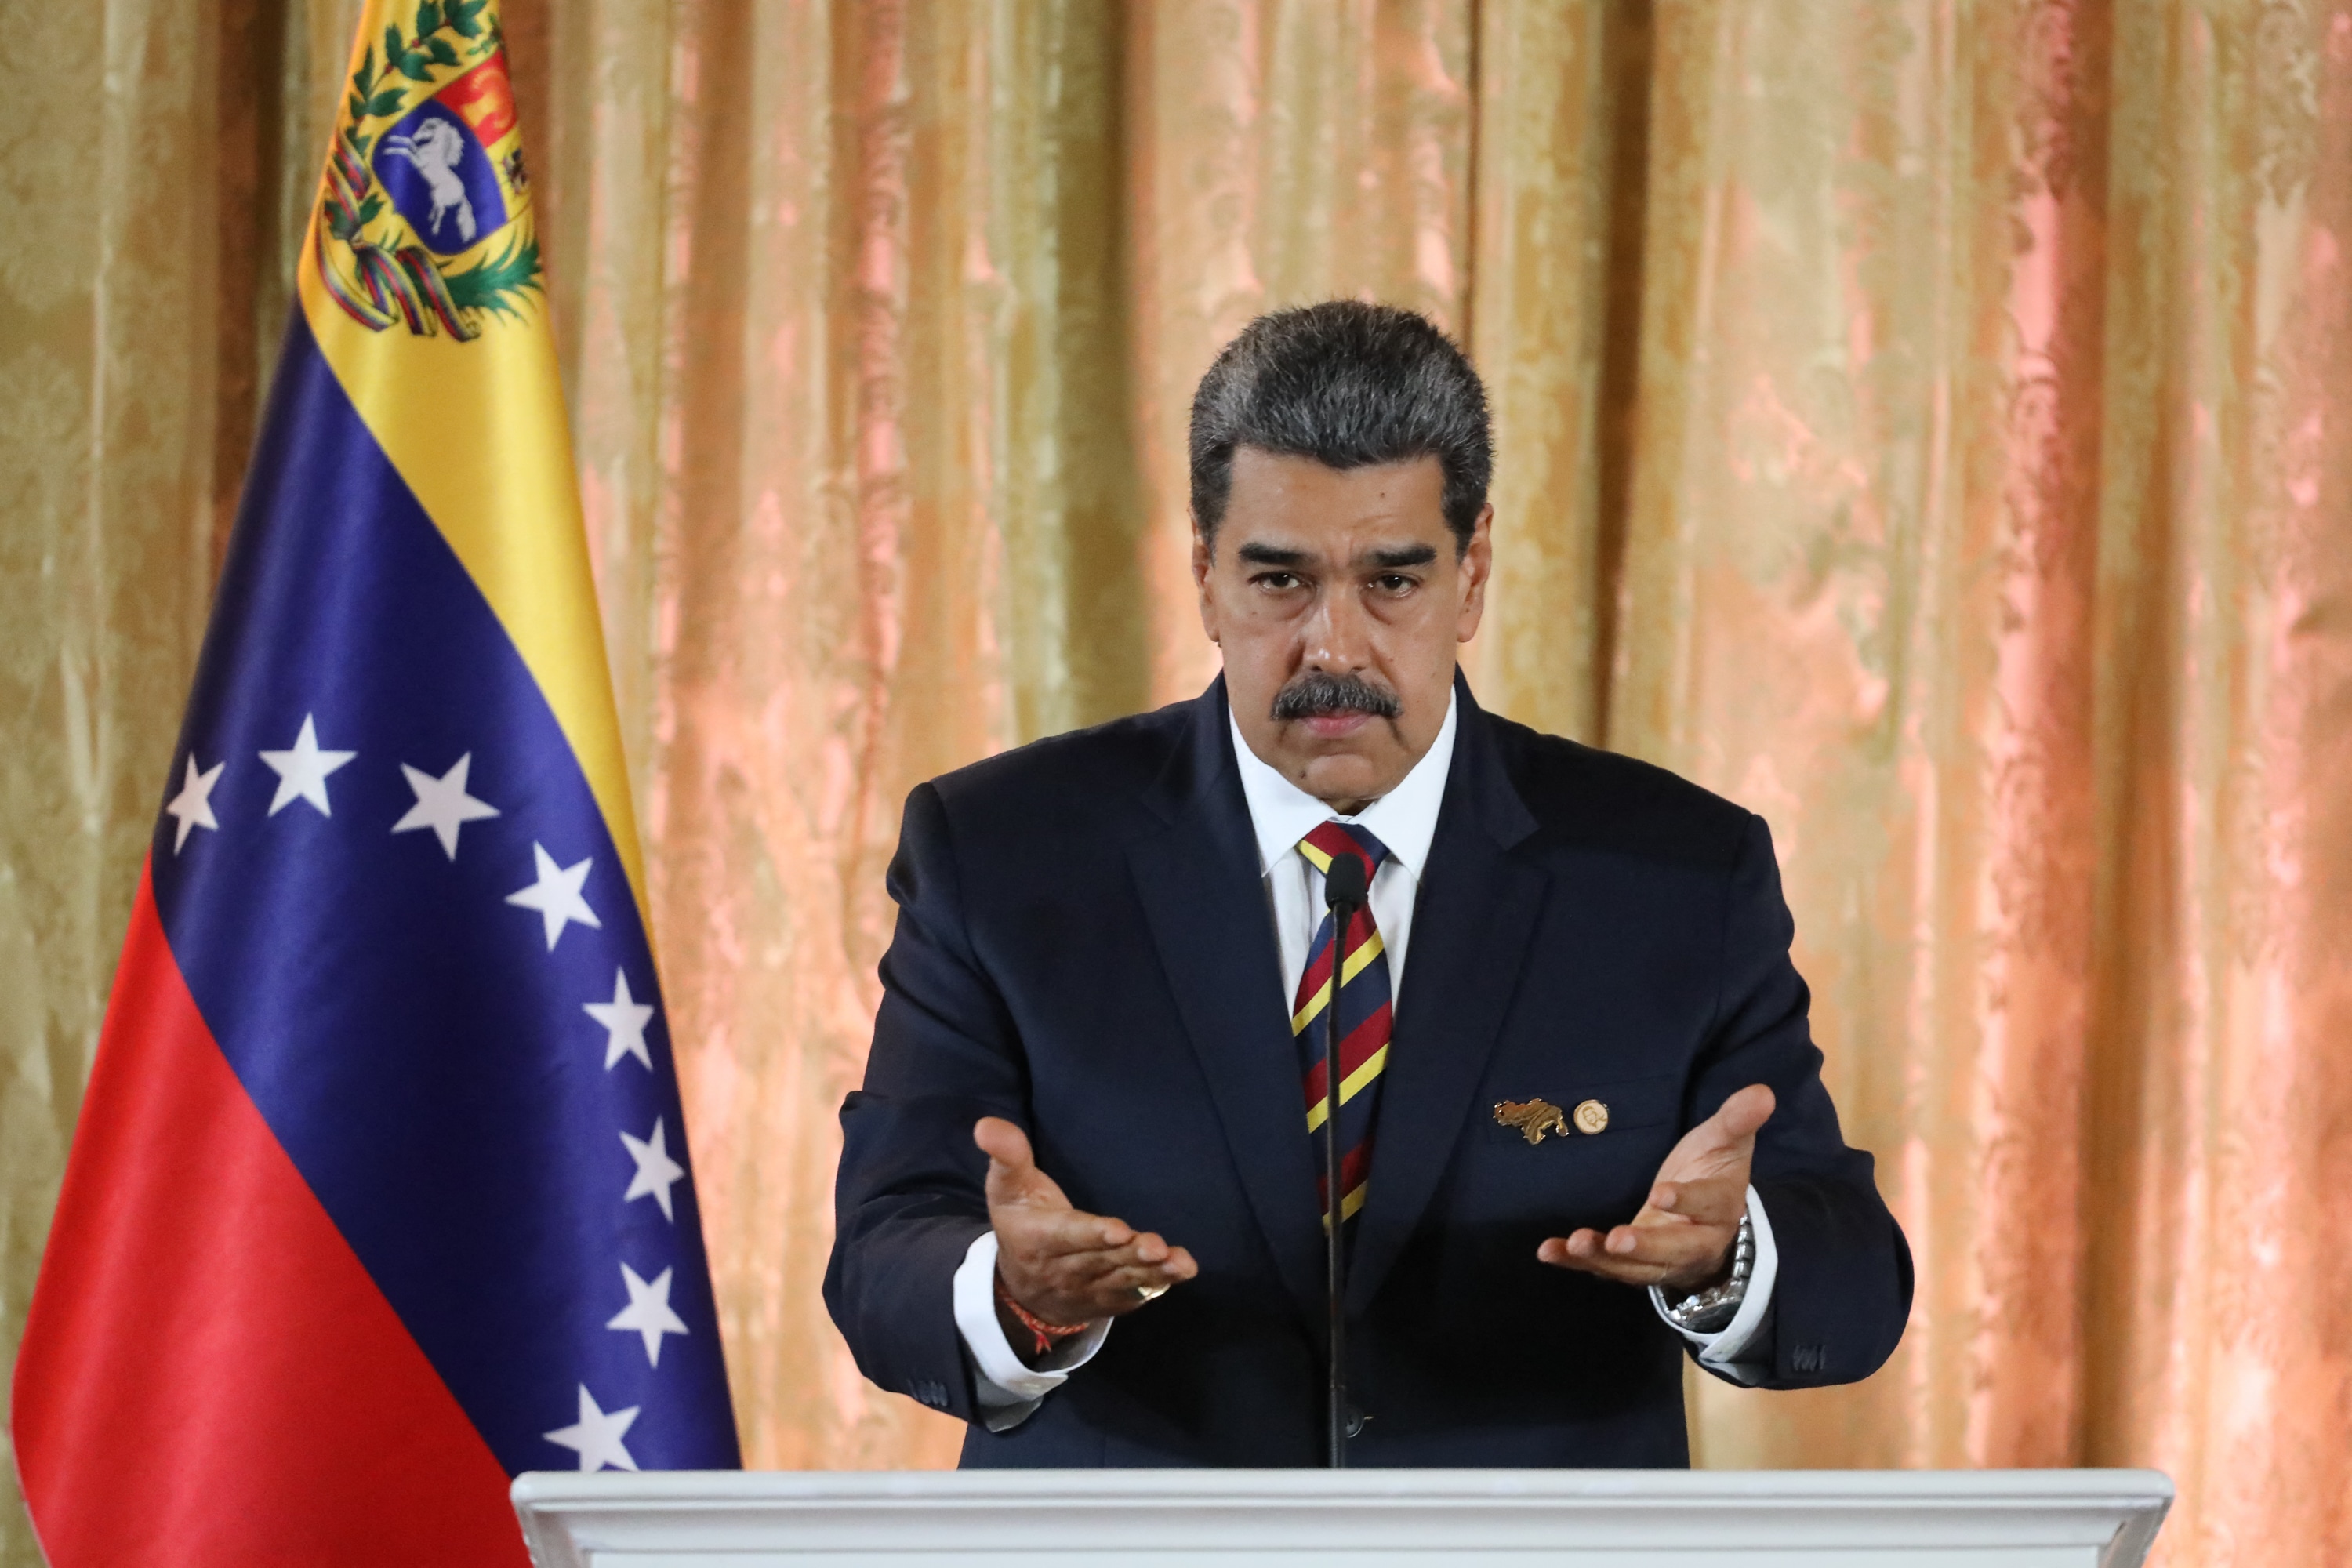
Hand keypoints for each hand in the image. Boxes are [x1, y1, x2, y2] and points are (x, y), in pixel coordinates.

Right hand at [977, 1117, 1197, 1358]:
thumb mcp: (1007, 1188)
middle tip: (1156, 1245)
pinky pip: (1134, 1295)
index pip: (1067, 1237)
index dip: (1092, 1235)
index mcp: (1038, 1239)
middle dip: (1130, 1254)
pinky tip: (1181, 1272)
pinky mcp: (1109, 1301)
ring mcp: (1088, 1290)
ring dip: (1152, 1273)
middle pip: (1100, 1261)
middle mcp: (1064, 1270)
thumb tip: (987, 1125)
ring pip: (1121, 1280)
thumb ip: (1007, 1156)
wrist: (1021, 1290)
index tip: (1119, 1230)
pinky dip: (1159, 1285)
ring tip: (1177, 1262)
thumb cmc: (1021, 1223)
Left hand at [1536, 1083, 1773, 1292]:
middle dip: (1644, 1247)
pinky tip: (1549, 1251)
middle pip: (1672, 1252)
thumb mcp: (1725, 1142)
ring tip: (1575, 1244)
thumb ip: (1737, 1120)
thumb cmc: (1714, 1171)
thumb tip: (1763, 1092)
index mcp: (1721, 1208)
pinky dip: (1577, 1263)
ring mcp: (1662, 1260)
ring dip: (1604, 1259)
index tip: (1662, 1194)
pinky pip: (1607, 1269)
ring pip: (1637, 1268)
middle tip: (1616, 1239)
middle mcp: (1695, 1243)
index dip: (1687, 1202)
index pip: (1708, 1206)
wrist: (1709, 1217)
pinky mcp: (1634, 1265)